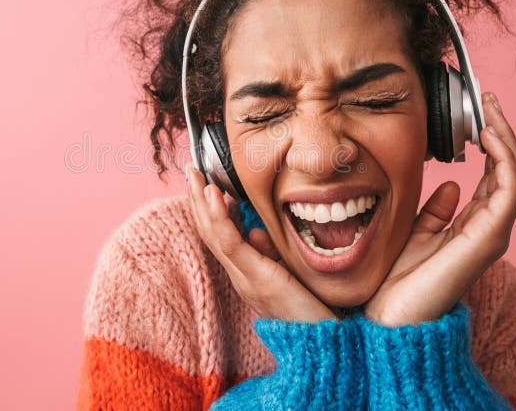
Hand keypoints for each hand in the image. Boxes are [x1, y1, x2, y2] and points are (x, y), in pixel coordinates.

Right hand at [185, 163, 336, 322]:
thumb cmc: (313, 313)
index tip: (204, 182)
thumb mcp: (290, 275)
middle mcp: (240, 278)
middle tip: (189, 169)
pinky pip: (229, 244)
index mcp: (247, 276)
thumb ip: (270, 255)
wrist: (326, 346)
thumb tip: (256, 232)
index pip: (220, 237)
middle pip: (209, 233)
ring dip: (201, 202)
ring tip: (194, 175)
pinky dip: (218, 217)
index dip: (207, 209)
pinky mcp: (257, 279)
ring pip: (213, 235)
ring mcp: (245, 279)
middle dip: (197, 200)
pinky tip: (213, 195)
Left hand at [363, 91, 515, 326]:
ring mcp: (491, 234)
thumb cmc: (397, 280)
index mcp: (470, 225)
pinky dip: (504, 158)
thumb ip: (434, 210)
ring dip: (505, 137)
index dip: (490, 142)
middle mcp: (487, 228)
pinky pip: (509, 189)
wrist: (388, 317)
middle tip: (487, 99)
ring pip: (515, 174)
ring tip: (490, 109)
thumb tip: (448, 184)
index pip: (494, 175)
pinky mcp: (487, 239)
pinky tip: (488, 135)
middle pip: (509, 169)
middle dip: (500, 131)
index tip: (476, 112)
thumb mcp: (413, 232)